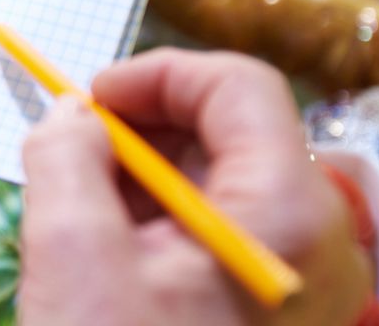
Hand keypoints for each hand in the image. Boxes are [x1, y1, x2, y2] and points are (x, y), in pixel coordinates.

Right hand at [19, 49, 371, 324]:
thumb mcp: (72, 254)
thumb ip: (64, 156)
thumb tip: (71, 114)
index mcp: (284, 215)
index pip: (236, 87)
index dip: (156, 75)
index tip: (87, 97)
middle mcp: (313, 240)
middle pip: (231, 133)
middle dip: (141, 129)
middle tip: (70, 147)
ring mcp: (298, 280)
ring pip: (221, 182)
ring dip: (143, 174)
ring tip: (77, 202)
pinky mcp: (273, 308)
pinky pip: (219, 232)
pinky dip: (159, 219)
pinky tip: (105, 243)